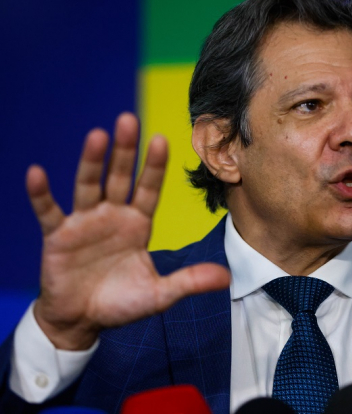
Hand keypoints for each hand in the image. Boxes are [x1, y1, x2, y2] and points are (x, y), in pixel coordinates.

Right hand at [29, 113, 229, 350]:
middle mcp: (113, 216)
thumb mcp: (159, 295)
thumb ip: (189, 281)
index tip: (162, 140)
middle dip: (125, 151)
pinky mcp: (57, 235)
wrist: (82, 321)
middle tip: (129, 119)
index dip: (154, 167)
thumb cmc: (121, 303)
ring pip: (88, 185)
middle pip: (120, 177)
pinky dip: (41, 194)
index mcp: (138, 224)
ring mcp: (84, 222)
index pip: (149, 189)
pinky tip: (37, 174)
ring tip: (97, 135)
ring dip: (91, 161)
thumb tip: (227, 278)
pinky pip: (48, 211)